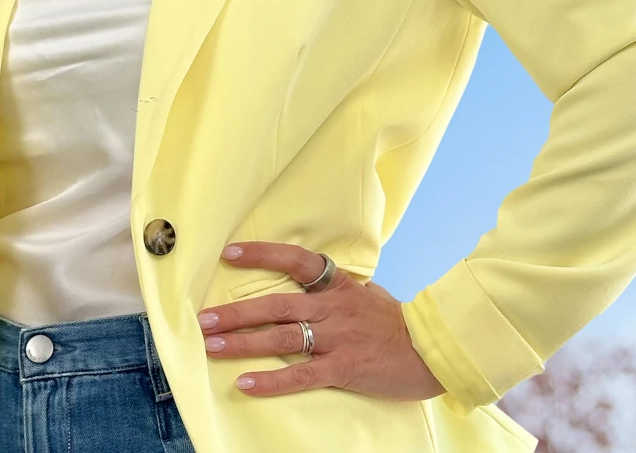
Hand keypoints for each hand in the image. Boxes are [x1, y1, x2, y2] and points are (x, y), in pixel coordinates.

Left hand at [197, 240, 445, 401]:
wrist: (431, 350)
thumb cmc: (394, 322)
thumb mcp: (365, 292)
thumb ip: (334, 288)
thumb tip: (306, 280)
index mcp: (338, 285)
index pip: (296, 261)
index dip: (262, 254)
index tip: (229, 253)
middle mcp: (333, 308)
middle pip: (276, 306)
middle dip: (236, 312)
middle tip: (203, 318)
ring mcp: (338, 338)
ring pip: (282, 339)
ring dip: (244, 343)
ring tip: (212, 347)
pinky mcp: (344, 368)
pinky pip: (301, 375)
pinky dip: (272, 381)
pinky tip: (246, 383)